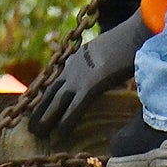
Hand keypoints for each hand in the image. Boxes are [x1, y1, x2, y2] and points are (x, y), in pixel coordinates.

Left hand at [25, 10, 149, 140]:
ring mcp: (81, 75)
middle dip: (40, 109)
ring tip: (37, 133)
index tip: (36, 105)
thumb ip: (103, 64)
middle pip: (51, 90)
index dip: (46, 94)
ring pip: (57, 100)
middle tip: (31, 126)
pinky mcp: (91, 84)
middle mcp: (74, 66)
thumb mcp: (110, 52)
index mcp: (78, 57)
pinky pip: (75, 106)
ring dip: (46, 118)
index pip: (56, 78)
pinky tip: (61, 134)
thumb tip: (107, 75)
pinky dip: (67, 121)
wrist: (136, 33)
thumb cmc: (131, 41)